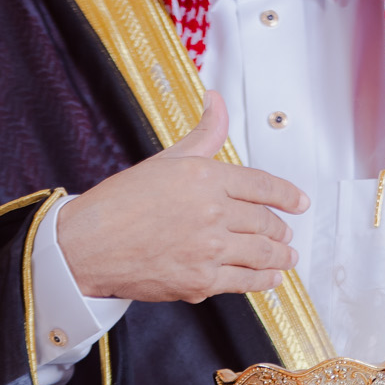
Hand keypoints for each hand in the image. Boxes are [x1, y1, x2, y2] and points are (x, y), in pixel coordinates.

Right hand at [58, 90, 307, 303]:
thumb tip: (217, 101)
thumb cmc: (118, 204)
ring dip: (280, 256)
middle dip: (281, 229)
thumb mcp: (164, 161)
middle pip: (265, 222)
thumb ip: (202, 135)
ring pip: (262, 254)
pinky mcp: (201, 281)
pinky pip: (244, 282)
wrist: (85, 247)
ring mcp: (209, 249)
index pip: (263, 185)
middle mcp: (212, 212)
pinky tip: (269, 278)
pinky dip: (263, 281)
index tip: (300, 203)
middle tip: (286, 233)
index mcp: (205, 177)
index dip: (288, 196)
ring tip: (287, 257)